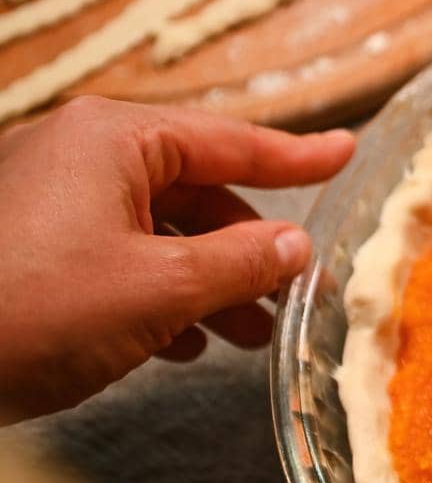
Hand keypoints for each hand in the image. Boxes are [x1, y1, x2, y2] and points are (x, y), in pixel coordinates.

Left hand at [0, 97, 353, 419]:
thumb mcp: (157, 290)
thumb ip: (238, 264)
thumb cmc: (30, 312)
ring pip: (156, 228)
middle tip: (296, 285)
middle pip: (195, 187)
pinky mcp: (22, 245)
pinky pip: (113, 253)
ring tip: (248, 334)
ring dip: (207, 279)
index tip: (348, 151)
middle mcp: (79, 153)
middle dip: (247, 245)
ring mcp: (44, 198)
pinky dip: (157, 291)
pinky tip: (180, 343)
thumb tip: (294, 246)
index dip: (297, 155)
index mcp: (114, 140)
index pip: (231, 139)